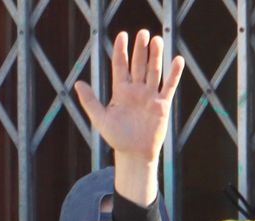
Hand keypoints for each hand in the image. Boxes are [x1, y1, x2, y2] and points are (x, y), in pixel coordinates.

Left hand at [72, 30, 182, 164]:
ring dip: (155, 56)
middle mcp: (136, 90)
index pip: (120, 66)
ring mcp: (150, 96)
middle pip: (138, 65)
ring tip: (157, 40)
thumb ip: (90, 101)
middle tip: (143, 32)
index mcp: (120, 91)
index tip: (123, 35)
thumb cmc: (116, 137)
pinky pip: (168, 86)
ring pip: (153, 71)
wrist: (134, 154)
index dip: (121, 51)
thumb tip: (78, 83)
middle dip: (140, 49)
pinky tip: (176, 60)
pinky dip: (173, 74)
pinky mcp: (162, 104)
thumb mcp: (100, 119)